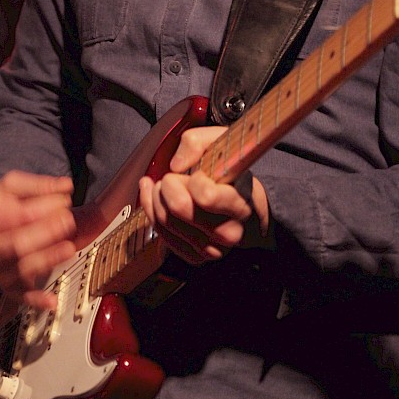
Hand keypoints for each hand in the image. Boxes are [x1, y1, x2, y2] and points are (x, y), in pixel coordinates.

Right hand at [0, 171, 75, 309]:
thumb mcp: (12, 187)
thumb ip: (39, 184)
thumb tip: (66, 185)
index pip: (17, 216)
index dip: (43, 208)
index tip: (64, 200)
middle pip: (18, 244)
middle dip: (46, 233)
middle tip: (68, 220)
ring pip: (23, 268)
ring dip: (48, 259)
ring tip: (69, 247)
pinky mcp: (9, 286)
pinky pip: (22, 296)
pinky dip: (37, 300)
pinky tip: (53, 300)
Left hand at [138, 125, 269, 266]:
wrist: (247, 210)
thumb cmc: (232, 175)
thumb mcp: (223, 144)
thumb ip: (198, 141)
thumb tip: (176, 165)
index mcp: (241, 205)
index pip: (205, 196)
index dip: (194, 178)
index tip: (196, 173)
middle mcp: (229, 233)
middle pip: (179, 208)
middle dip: (167, 185)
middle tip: (171, 177)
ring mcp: (213, 249)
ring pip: (166, 221)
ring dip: (156, 197)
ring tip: (164, 185)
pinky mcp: (196, 257)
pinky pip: (161, 235)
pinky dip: (151, 211)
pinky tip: (154, 196)